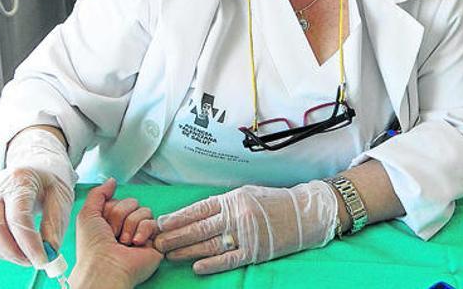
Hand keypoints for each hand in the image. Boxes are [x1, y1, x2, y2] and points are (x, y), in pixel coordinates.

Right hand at [0, 128, 76, 268]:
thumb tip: (49, 252)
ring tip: (21, 256)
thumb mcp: (61, 197)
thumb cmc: (47, 183)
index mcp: (20, 180)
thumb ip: (55, 224)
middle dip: (12, 251)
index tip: (42, 260)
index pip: (18, 217)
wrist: (35, 166)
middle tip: (31, 262)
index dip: (29, 243)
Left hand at [69, 179, 162, 288]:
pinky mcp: (153, 242)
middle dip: (120, 216)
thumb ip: (98, 194)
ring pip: (144, 211)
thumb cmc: (92, 247)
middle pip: (132, 203)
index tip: (103, 222)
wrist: (106, 266)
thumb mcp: (87, 214)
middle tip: (113, 233)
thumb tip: (112, 181)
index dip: (110, 208)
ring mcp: (140, 234)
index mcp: (109, 221)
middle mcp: (125, 227)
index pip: (118, 200)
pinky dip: (142, 231)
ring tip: (123, 241)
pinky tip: (135, 243)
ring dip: (130, 225)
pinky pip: (153, 222)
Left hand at [154, 181, 337, 274]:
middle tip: (157, 241)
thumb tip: (196, 214)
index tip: (161, 222)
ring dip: (187, 250)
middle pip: (199, 227)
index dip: (178, 217)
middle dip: (176, 235)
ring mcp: (246, 233)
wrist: (305, 212)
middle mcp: (237, 214)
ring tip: (169, 254)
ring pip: (210, 243)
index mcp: (233, 198)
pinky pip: (230, 259)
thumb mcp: (246, 194)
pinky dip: (212, 264)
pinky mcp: (256, 250)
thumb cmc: (274, 202)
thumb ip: (223, 204)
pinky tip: (197, 267)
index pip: (199, 209)